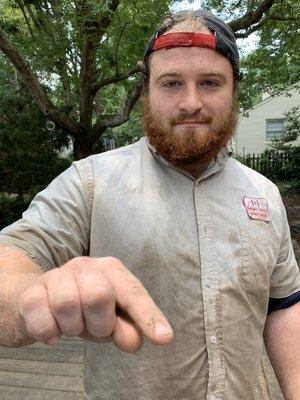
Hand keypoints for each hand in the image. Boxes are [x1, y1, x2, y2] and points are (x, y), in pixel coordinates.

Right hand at [17, 256, 172, 351]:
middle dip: (99, 323)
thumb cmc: (82, 309)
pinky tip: (53, 332)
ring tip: (72, 326)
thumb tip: (135, 341)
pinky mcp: (32, 291)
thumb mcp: (109, 320)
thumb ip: (126, 329)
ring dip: (72, 327)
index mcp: (111, 270)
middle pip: (99, 295)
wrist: (37, 300)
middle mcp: (85, 265)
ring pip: (67, 304)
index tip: (163, 339)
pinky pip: (42, 319)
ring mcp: (56, 275)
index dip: (148, 316)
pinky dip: (49, 333)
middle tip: (94, 327)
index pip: (133, 293)